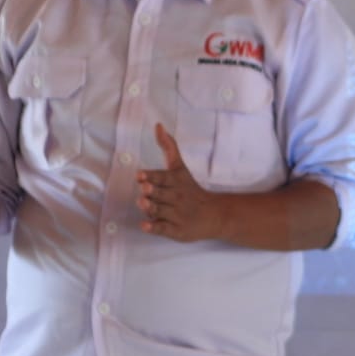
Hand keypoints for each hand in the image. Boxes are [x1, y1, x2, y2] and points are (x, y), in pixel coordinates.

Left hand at [137, 123, 227, 242]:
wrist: (214, 214)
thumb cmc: (190, 189)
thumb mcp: (180, 167)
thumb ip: (168, 147)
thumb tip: (157, 125)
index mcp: (176, 181)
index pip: (163, 177)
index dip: (152, 176)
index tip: (141, 175)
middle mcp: (176, 197)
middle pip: (161, 194)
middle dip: (152, 191)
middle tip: (145, 189)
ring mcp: (176, 215)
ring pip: (160, 211)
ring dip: (151, 208)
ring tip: (143, 203)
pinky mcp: (176, 230)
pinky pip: (163, 229)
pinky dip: (154, 227)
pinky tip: (145, 225)